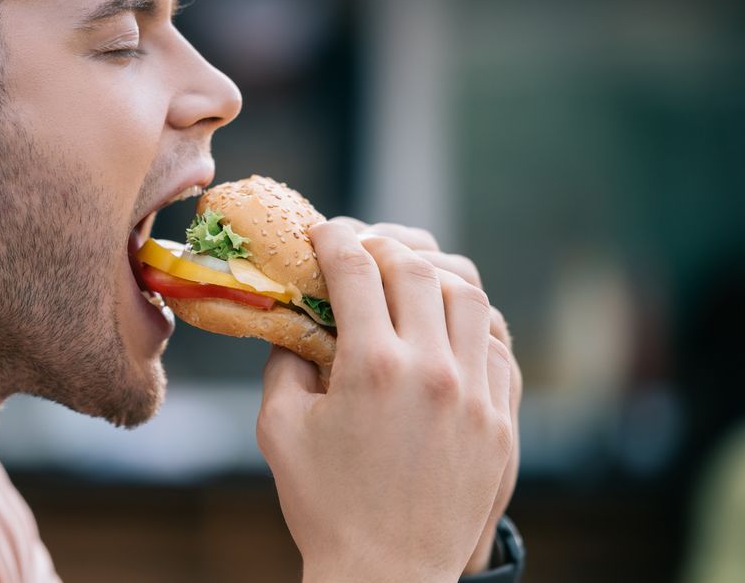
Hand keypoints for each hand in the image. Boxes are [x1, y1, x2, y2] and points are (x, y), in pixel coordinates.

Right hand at [256, 218, 514, 581]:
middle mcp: (433, 370)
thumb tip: (293, 322)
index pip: (356, 270)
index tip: (323, 232)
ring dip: (434, 276)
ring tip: (409, 280)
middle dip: (384, 248)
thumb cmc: (323, 505)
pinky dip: (471, 322)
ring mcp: (476, 395)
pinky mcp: (501, 421)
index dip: (334, 239)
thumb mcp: (279, 429)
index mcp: (372, 367)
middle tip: (362, 251)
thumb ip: (283, 363)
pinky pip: (498, 346)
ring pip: (470, 298)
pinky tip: (447, 327)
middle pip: (417, 270)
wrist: (388, 575)